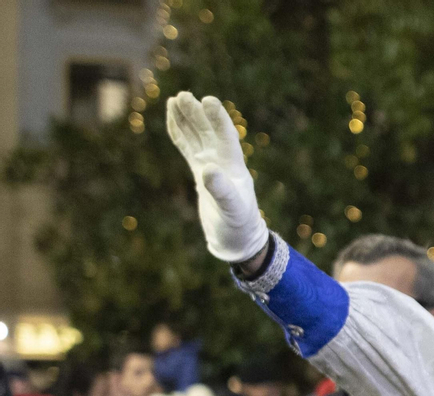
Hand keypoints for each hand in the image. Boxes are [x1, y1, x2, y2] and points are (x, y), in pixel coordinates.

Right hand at [165, 92, 268, 263]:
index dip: (218, 119)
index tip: (207, 100)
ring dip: (187, 119)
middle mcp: (223, 162)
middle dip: (197, 114)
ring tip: (175, 99)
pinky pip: (188, 148)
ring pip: (197, 137)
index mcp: (234, 167)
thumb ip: (221, 190)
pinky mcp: (201, 174)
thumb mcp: (231, 209)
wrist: (237, 240)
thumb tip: (207, 169)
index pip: (226, 137)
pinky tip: (173, 120)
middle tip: (183, 95)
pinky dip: (180, 134)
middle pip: (209, 132)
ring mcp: (211, 166)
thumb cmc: (238, 226)